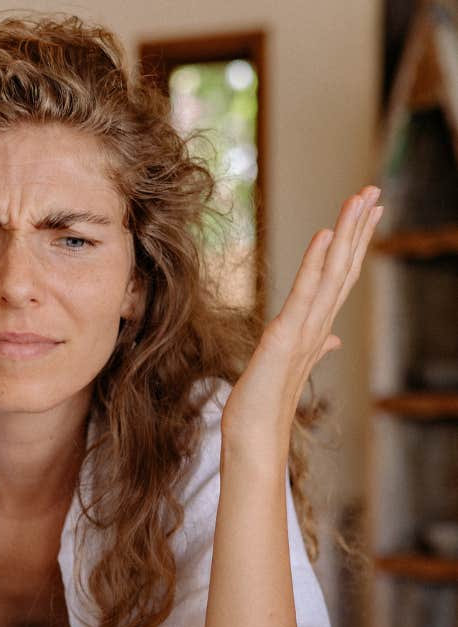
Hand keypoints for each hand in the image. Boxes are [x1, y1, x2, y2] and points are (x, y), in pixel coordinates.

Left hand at [221, 185, 382, 452]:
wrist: (254, 434)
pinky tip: (325, 235)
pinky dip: (315, 263)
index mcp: (317, 329)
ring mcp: (305, 331)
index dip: (354, 244)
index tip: (366, 213)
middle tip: (373, 191)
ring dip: (347, 234)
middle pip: (344, 268)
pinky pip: (305, 293)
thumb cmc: (266, 402)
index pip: (340, 279)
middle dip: (359, 228)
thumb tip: (332, 339)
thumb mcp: (289, 365)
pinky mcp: (286, 337)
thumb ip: (315, 347)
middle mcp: (318, 326)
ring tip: (360, 198)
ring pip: (333, 273)